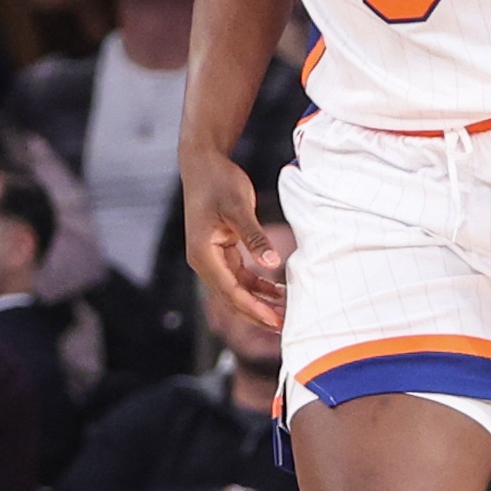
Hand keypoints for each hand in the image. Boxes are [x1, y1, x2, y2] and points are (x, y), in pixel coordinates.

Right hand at [182, 148, 285, 329]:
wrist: (203, 163)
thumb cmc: (218, 182)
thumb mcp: (239, 207)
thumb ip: (255, 236)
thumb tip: (272, 262)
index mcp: (203, 254)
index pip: (230, 291)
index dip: (253, 308)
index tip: (274, 321)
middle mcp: (204, 261)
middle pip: (232, 298)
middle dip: (257, 313)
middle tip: (285, 327)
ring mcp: (212, 258)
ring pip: (237, 289)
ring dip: (260, 301)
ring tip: (286, 313)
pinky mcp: (221, 252)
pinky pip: (240, 276)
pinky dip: (258, 286)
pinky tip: (278, 292)